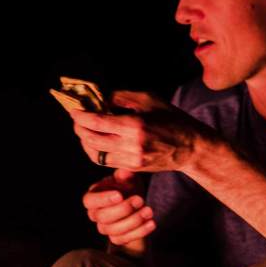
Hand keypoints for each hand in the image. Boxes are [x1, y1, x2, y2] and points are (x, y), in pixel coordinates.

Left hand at [70, 91, 214, 172]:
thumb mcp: (150, 100)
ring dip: (85, 142)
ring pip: (95, 154)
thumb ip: (123, 97)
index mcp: (135, 125)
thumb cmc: (173, 120)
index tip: (74, 110)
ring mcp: (131, 160)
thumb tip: (102, 99)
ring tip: (84, 131)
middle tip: (77, 119)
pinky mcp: (132, 168)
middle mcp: (131, 145)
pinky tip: (97, 141)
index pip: (97, 122)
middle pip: (92, 139)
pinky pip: (106, 161)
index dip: (81, 116)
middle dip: (79, 129)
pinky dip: (96, 151)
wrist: (191, 148)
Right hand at [81, 168, 152, 252]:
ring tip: (149, 211)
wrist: (137, 205)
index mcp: (94, 197)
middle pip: (102, 217)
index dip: (103, 199)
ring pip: (114, 230)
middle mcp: (95, 214)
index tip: (119, 195)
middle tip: (139, 200)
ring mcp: (105, 228)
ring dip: (133, 221)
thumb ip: (126, 175)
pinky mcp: (116, 239)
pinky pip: (124, 239)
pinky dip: (139, 232)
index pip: (89, 201)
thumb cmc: (129, 188)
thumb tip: (125, 172)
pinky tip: (151, 223)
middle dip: (122, 209)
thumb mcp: (129, 178)